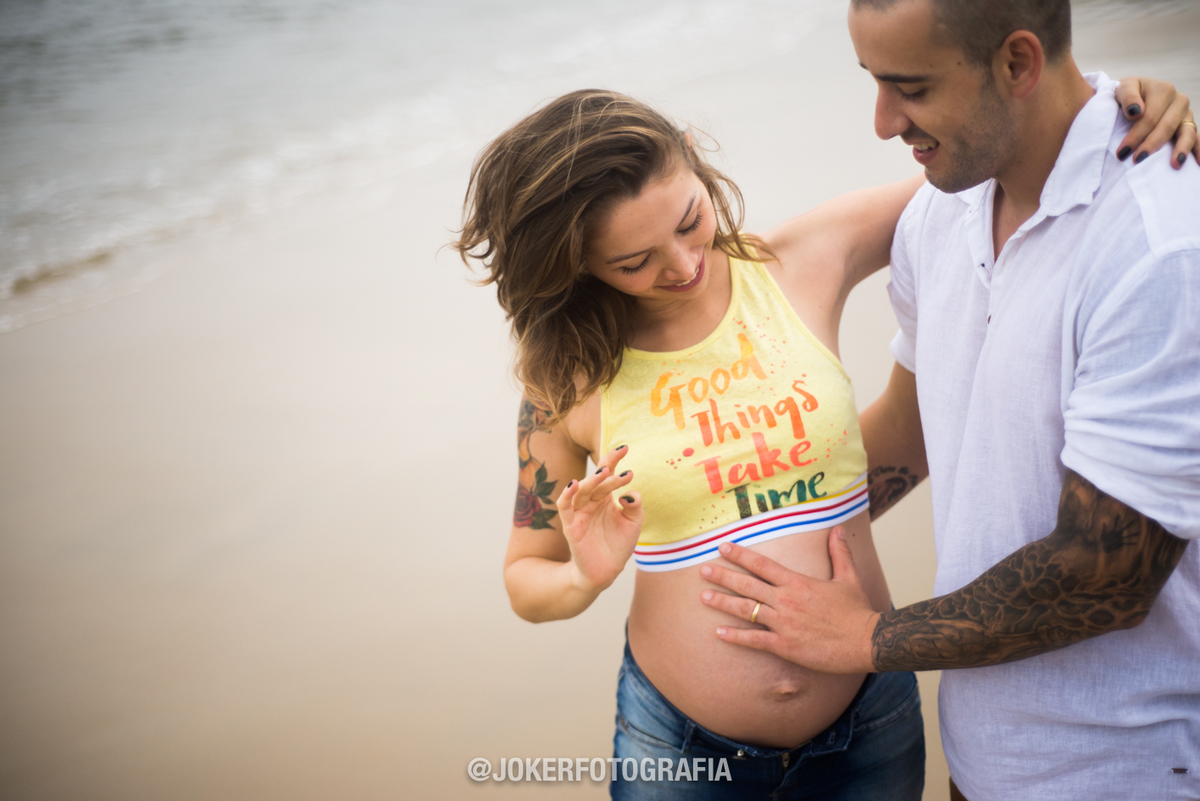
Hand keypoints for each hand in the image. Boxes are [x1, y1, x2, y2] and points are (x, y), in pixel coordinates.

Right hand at [558, 445, 642, 593]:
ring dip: (592, 479)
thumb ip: (635, 506)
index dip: (614, 459)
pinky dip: (567, 493)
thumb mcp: (633, 523)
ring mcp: (579, 512)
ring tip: (604, 471)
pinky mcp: (570, 525)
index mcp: (604, 497)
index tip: (625, 447)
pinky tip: (574, 484)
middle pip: (596, 479)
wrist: (606, 571)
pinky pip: (564, 505)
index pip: (607, 473)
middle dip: (607, 467)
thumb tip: (630, 492)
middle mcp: (590, 501)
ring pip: (582, 489)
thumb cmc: (618, 544)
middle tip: (620, 458)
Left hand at [699, 528, 877, 674]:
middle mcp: (787, 601)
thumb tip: (838, 529)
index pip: (762, 565)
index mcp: (798, 582)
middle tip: (702, 570)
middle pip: (748, 585)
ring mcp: (784, 624)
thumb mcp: (848, 577)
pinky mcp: (785, 646)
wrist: (867, 641)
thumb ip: (839, 553)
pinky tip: (719, 632)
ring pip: (747, 610)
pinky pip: (755, 640)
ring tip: (703, 596)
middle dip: (723, 576)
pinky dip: (736, 636)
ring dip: (723, 603)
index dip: (740, 555)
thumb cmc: (857, 611)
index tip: (722, 547)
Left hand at [1115, 77, 1196, 168]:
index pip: (1150, 117)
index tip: (1122, 153)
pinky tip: (1197, 164)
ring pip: (1187, 133)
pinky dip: (1198, 150)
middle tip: (1137, 160)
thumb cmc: (1129, 96)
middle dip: (1151, 145)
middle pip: (1166, 127)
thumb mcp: (1124, 88)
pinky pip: (1196, 138)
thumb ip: (1128, 96)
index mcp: (1164, 90)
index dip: (1136, 136)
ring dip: (1180, 149)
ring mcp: (1187, 114)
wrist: (1138, 96)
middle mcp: (1179, 100)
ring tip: (1174, 164)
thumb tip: (1135, 112)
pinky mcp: (1190, 126)